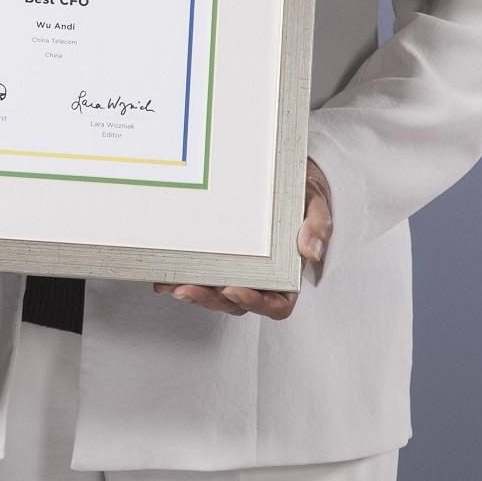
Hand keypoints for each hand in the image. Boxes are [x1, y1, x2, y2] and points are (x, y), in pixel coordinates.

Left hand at [153, 159, 331, 319]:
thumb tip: (311, 251)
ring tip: (171, 285)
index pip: (277, 304)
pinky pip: (202, 273)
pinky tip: (164, 275)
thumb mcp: (316, 204)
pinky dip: (182, 277)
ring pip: (216, 293)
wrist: (287, 176)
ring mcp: (239, 269)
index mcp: (289, 274)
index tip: (234, 290)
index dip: (256, 303)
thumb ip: (317, 226)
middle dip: (211, 300)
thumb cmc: (302, 194)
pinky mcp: (219, 256)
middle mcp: (263, 277)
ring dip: (193, 293)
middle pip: (238, 302)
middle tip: (188, 289)